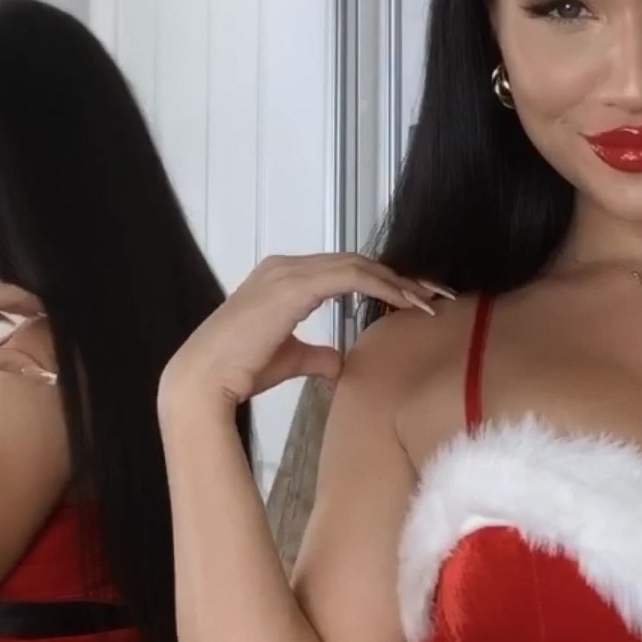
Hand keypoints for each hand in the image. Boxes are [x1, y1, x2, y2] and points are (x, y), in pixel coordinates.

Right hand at [160, 253, 451, 409]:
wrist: (205, 379)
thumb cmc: (240, 371)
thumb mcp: (289, 359)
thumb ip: (316, 355)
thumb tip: (339, 364)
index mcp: (283, 277)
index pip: (344, 270)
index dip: (383, 282)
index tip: (416, 301)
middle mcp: (286, 266)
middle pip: (357, 262)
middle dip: (400, 278)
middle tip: (436, 295)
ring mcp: (288, 272)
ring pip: (358, 265)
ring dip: (398, 282)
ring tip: (429, 301)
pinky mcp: (294, 286)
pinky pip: (350, 277)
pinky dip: (382, 286)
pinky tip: (406, 303)